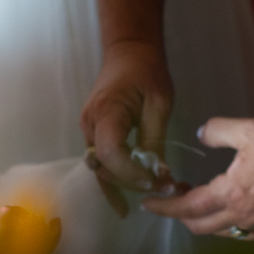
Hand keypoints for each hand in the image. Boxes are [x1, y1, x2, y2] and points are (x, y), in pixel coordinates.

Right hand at [80, 39, 181, 214]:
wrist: (129, 52)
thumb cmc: (146, 72)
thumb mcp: (159, 103)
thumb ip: (154, 140)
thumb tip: (159, 176)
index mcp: (106, 112)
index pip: (111, 153)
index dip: (132, 173)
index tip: (158, 182)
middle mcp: (90, 124)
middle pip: (104, 166)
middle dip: (133, 182)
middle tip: (166, 189)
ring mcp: (88, 129)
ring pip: (101, 167)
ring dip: (126, 184)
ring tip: (156, 191)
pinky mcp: (93, 132)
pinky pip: (102, 161)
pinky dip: (115, 179)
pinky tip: (126, 200)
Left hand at [143, 115, 253, 238]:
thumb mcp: (246, 129)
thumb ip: (216, 131)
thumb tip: (200, 135)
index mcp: (230, 193)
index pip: (186, 207)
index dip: (164, 207)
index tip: (147, 203)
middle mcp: (244, 215)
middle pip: (200, 226)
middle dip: (180, 214)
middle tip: (173, 195)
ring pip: (222, 232)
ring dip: (204, 219)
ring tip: (199, 199)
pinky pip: (245, 234)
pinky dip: (229, 226)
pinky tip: (230, 212)